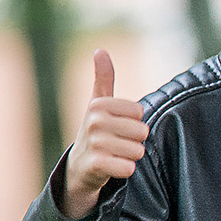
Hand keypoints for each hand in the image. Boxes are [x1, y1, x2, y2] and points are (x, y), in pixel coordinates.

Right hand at [63, 51, 150, 220]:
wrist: (79, 166)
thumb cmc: (96, 131)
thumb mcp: (98, 103)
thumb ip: (103, 78)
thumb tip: (100, 50)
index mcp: (98, 105)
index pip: (139, 112)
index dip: (134, 122)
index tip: (118, 126)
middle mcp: (94, 122)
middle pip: (142, 132)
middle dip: (135, 141)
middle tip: (118, 143)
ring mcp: (94, 143)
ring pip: (137, 150)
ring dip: (130, 156)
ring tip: (115, 155)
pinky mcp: (96, 165)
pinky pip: (129, 168)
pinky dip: (126, 170)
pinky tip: (113, 167)